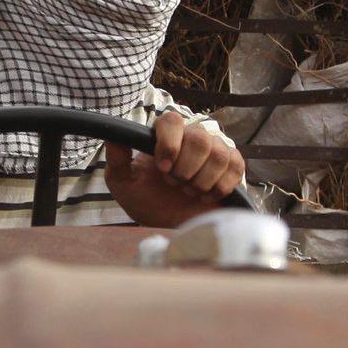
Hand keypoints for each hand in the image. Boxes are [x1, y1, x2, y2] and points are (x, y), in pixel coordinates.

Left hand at [104, 113, 246, 227]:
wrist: (172, 227)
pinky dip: (219, 187)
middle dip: (185, 170)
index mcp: (165, 137)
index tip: (162, 168)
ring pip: (219, 154)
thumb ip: (118, 161)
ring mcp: (215, 150)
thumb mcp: (124, 185)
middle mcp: (192, 138)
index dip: (169, 143)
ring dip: (201, 181)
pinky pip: (235, 167)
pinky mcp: (233, 166)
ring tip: (189, 191)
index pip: (172, 121)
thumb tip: (112, 137)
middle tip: (175, 184)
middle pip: (199, 139)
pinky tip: (206, 196)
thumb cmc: (148, 202)